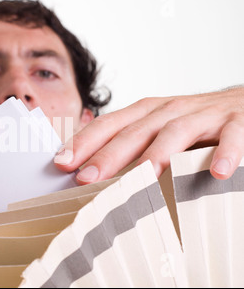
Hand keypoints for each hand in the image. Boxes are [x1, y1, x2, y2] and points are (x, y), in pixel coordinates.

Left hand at [54, 87, 243, 182]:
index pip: (109, 125)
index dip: (84, 142)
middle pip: (135, 131)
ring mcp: (204, 115)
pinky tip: (217, 173)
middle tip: (86, 177)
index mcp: (148, 112)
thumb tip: (92, 171)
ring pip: (176, 132)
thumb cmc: (195, 122)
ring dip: (158, 153)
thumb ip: (133, 145)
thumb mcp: (159, 127)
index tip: (62, 162)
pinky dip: (226, 152)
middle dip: (109, 154)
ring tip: (142, 175)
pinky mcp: (238, 122)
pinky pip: (232, 136)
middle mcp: (170, 110)